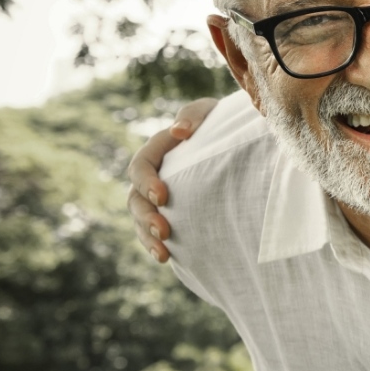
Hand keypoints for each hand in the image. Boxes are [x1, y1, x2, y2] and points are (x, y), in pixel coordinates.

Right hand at [127, 97, 217, 261]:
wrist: (233, 141)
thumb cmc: (219, 122)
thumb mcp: (209, 112)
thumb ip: (194, 116)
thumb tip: (179, 131)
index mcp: (157, 150)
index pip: (141, 166)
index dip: (147, 182)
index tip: (163, 196)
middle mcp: (153, 175)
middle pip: (135, 199)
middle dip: (146, 217)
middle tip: (165, 231)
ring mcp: (158, 196)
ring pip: (141, 219)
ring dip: (148, 237)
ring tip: (163, 254)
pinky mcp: (170, 212)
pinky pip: (154, 231)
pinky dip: (157, 245)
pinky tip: (167, 258)